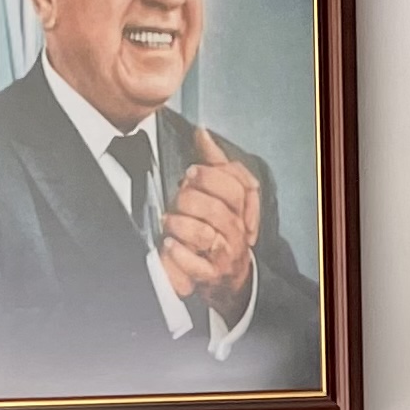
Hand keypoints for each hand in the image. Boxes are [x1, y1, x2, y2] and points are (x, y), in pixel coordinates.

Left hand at [157, 153, 260, 318]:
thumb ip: (213, 164)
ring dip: (181, 224)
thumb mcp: (220, 196)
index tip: (191, 173)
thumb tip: (202, 132)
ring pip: (204, 235)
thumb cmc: (219, 230)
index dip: (213, 177)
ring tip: (168, 221)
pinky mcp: (210, 276)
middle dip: (191, 200)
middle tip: (177, 199)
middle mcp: (237, 231)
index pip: (238, 188)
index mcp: (241, 209)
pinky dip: (179, 253)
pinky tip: (169, 244)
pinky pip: (195, 264)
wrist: (227, 277)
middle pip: (218, 210)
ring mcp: (225, 255)